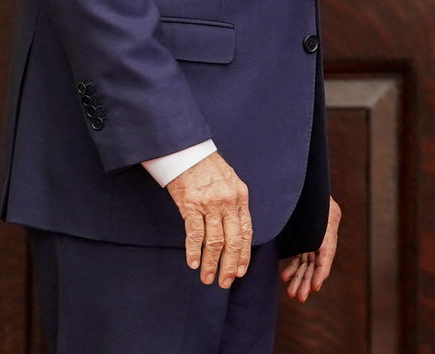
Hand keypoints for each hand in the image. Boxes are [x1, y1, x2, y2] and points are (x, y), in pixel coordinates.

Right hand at [166, 152, 252, 286]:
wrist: (189, 151)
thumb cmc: (208, 167)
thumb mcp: (230, 182)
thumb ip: (235, 205)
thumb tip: (236, 230)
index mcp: (241, 197)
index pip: (246, 232)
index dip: (244, 254)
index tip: (240, 272)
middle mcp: (228, 202)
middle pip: (232, 241)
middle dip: (229, 265)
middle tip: (225, 282)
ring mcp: (210, 204)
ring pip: (214, 241)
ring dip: (211, 263)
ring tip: (208, 279)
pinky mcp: (191, 205)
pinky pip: (195, 233)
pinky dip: (194, 251)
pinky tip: (194, 263)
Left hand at [281, 197, 341, 301]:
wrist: (305, 179)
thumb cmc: (308, 187)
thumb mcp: (311, 198)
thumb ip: (311, 214)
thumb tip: (306, 230)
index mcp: (329, 223)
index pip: (327, 252)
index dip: (321, 271)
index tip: (315, 287)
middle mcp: (325, 232)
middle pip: (317, 261)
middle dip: (308, 281)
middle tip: (299, 297)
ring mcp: (315, 236)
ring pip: (309, 262)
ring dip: (300, 278)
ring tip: (291, 294)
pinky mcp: (306, 238)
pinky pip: (302, 256)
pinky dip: (294, 266)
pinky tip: (285, 276)